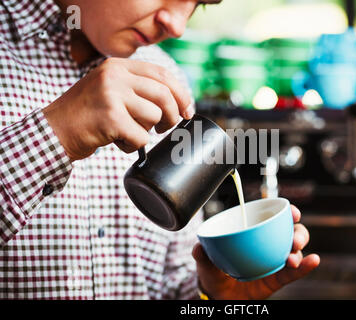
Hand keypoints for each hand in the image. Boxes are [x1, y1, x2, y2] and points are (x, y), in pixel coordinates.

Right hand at [43, 57, 193, 160]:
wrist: (54, 131)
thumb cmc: (87, 115)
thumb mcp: (110, 90)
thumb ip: (137, 89)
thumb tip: (178, 103)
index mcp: (117, 66)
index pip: (162, 74)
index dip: (180, 93)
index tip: (187, 110)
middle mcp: (114, 76)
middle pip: (164, 95)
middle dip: (172, 115)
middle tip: (165, 128)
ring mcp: (112, 95)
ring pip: (154, 117)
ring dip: (147, 132)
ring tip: (127, 133)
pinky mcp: (111, 118)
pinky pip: (141, 137)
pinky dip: (133, 146)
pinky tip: (116, 142)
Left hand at [193, 205, 319, 299]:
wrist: (219, 297)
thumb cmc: (215, 273)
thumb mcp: (206, 263)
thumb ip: (202, 255)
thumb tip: (198, 247)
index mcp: (254, 234)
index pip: (273, 218)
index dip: (286, 212)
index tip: (292, 211)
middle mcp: (269, 244)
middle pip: (291, 232)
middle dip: (298, 232)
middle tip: (294, 239)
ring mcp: (276, 261)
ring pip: (296, 250)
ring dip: (300, 249)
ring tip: (293, 256)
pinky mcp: (278, 278)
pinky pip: (294, 272)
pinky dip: (305, 266)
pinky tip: (313, 261)